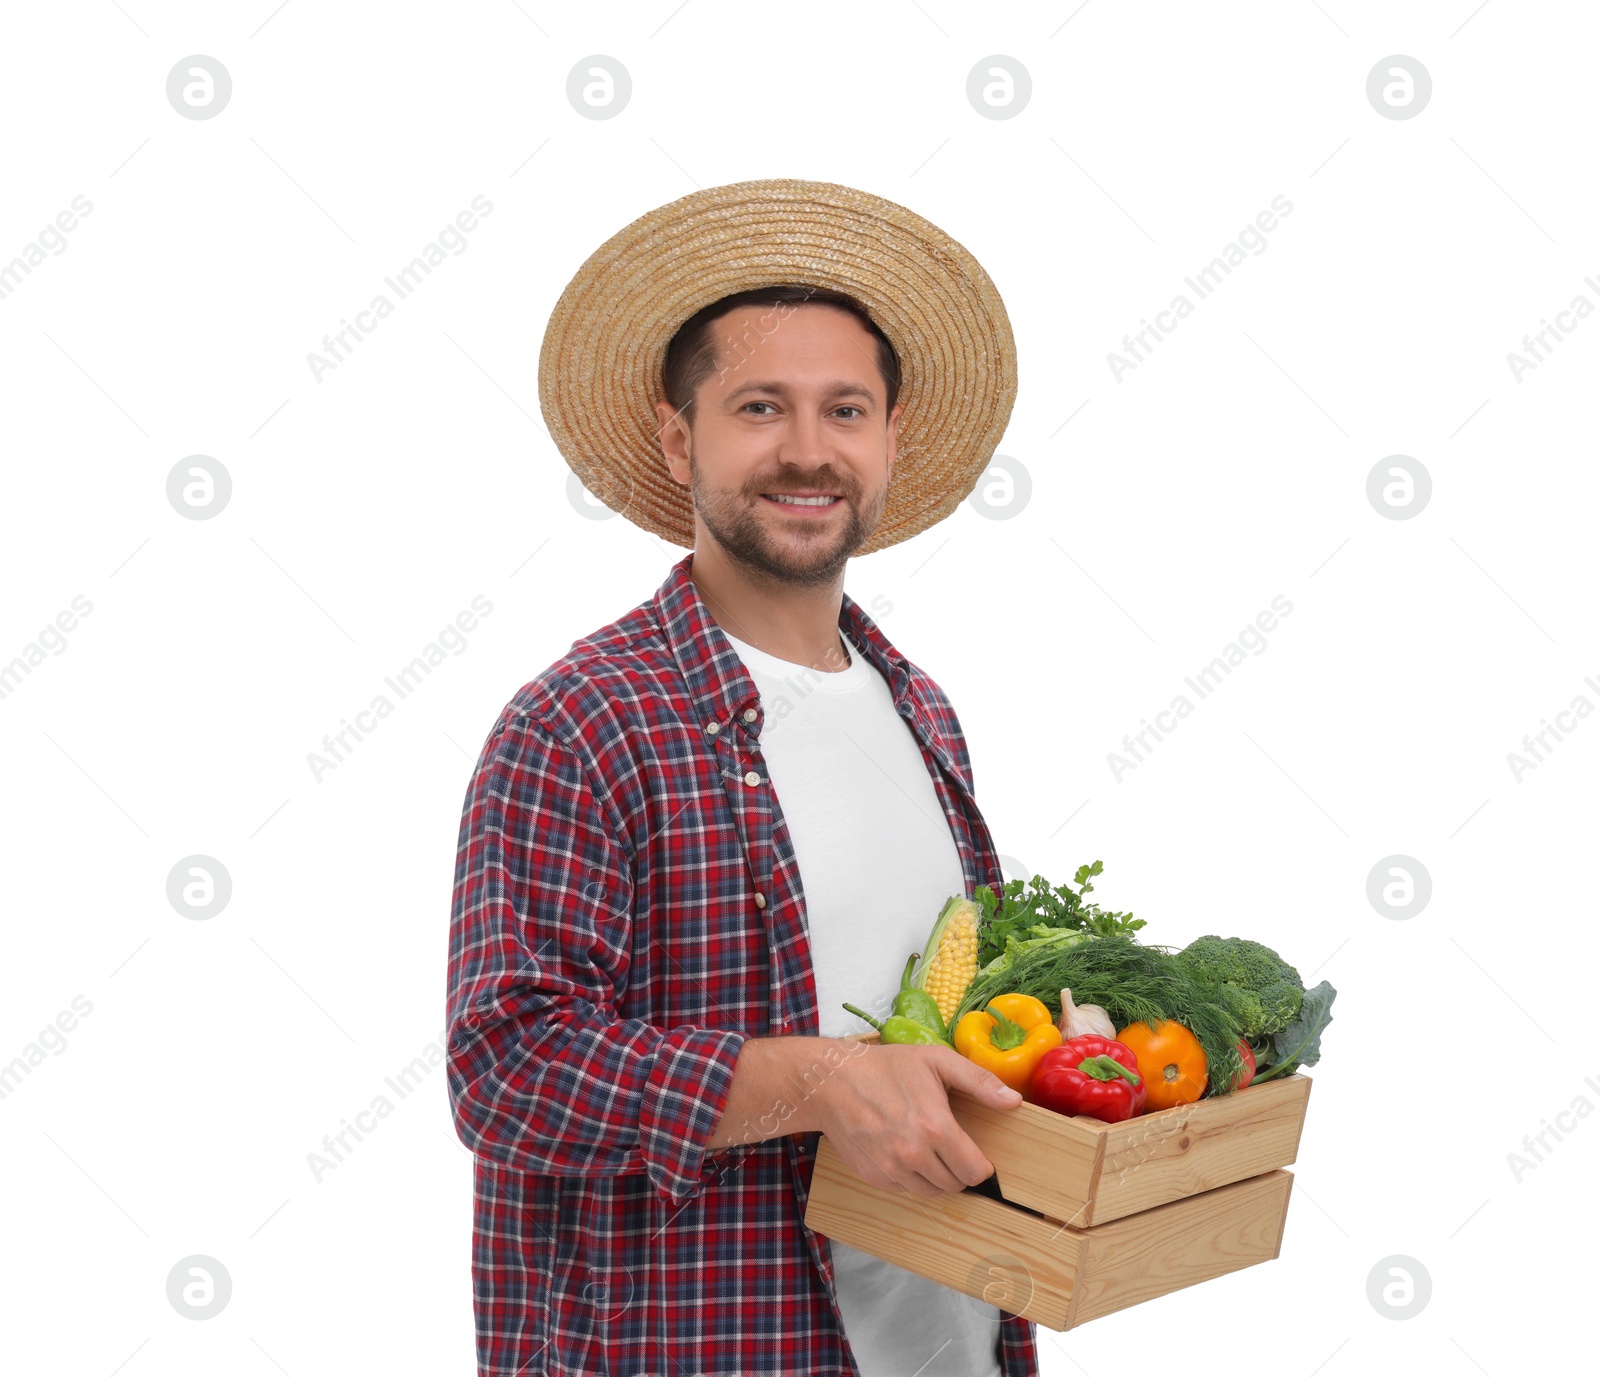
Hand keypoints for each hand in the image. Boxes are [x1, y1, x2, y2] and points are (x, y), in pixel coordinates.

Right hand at [810, 1042, 1022, 1196]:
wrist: (833, 1081)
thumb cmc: (887, 1067)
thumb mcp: (937, 1061)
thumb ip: (979, 1081)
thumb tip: (1014, 1101)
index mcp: (935, 1128)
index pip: (975, 1171)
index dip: (982, 1165)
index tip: (977, 1154)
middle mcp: (914, 1154)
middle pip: (956, 1185)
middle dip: (960, 1169)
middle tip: (951, 1147)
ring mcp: (891, 1169)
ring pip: (931, 1192)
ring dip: (937, 1177)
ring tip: (929, 1149)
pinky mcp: (874, 1177)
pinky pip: (905, 1190)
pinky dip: (912, 1178)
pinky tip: (906, 1152)